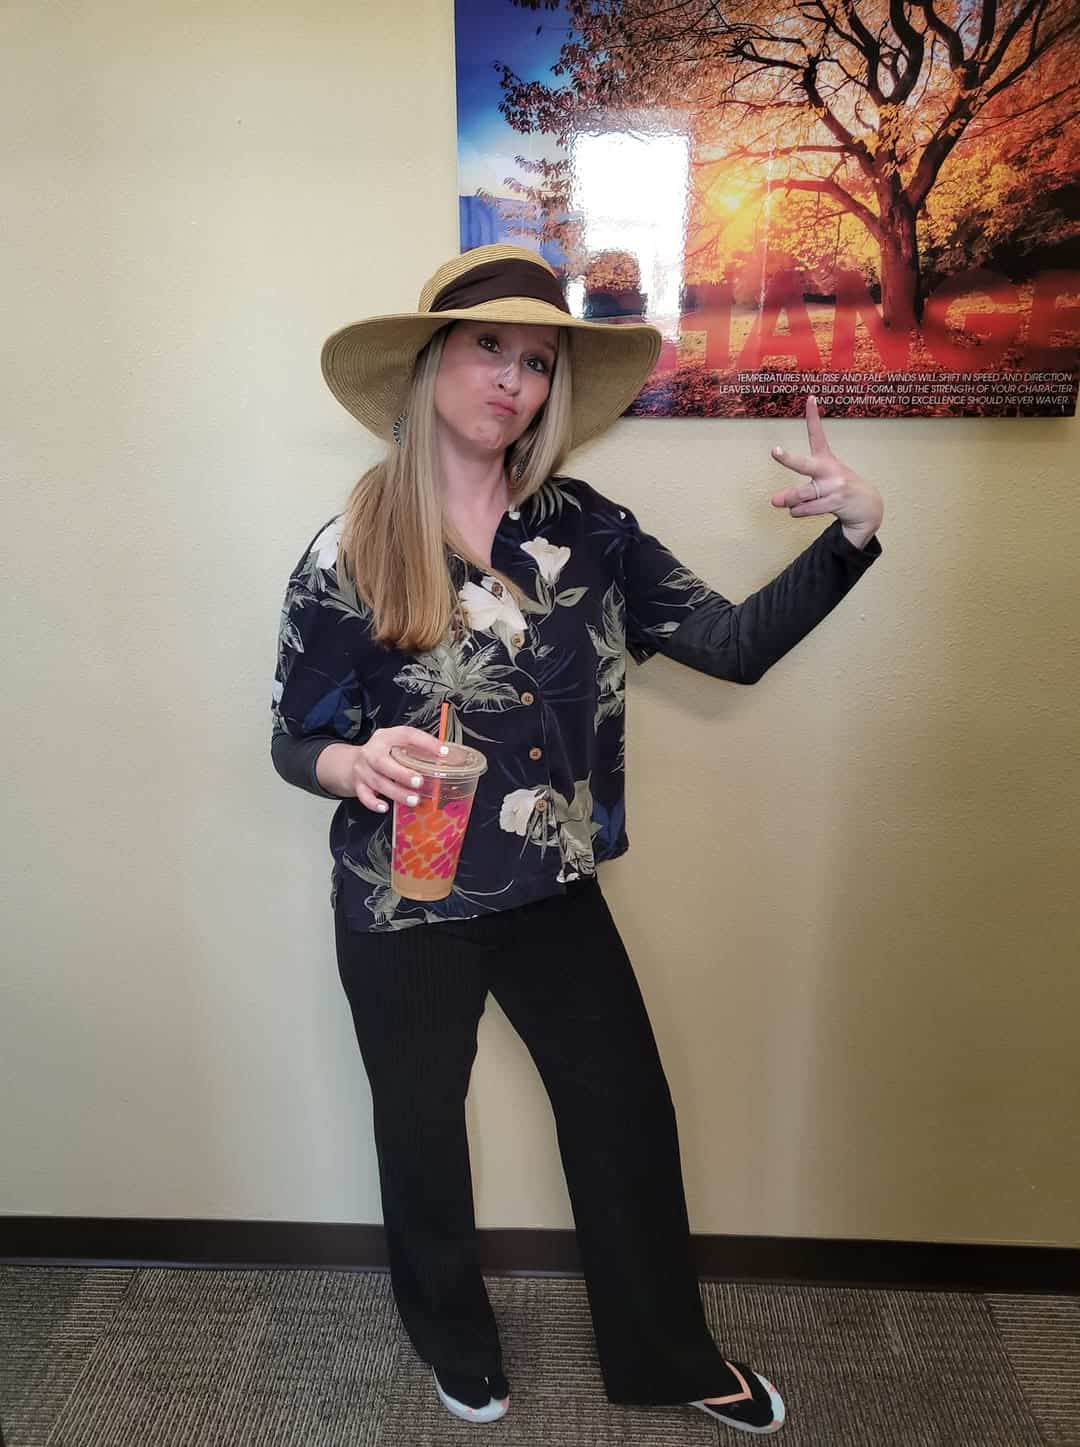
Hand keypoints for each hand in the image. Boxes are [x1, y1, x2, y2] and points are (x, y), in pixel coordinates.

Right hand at [316, 727, 448, 811]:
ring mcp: (363, 769)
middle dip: (402, 774)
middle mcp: (372, 751)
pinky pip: (364, 795)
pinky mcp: (358, 784)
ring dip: (396, 792)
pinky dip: (374, 803)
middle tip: (419, 782)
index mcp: (386, 737)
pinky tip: (385, 808)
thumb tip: (445, 757)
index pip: (406, 735)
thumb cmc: (381, 754)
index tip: (443, 752)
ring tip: (414, 800)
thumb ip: (415, 749)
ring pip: (378, 782)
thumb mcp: (395, 744)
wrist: (350, 763)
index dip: (425, 743)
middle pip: (382, 762)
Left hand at [769, 396, 883, 547]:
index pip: (817, 435)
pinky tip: (796, 510)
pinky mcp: (837, 502)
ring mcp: (834, 486)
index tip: (810, 398)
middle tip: (775, 451)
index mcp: (827, 459)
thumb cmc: (839, 490)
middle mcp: (830, 470)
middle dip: (788, 458)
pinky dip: (797, 511)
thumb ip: (796, 492)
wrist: (869, 507)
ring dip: (788, 500)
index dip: (813, 417)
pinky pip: (807, 508)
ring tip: (781, 502)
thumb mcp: (823, 482)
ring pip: (801, 494)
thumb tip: (775, 502)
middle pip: (804, 464)